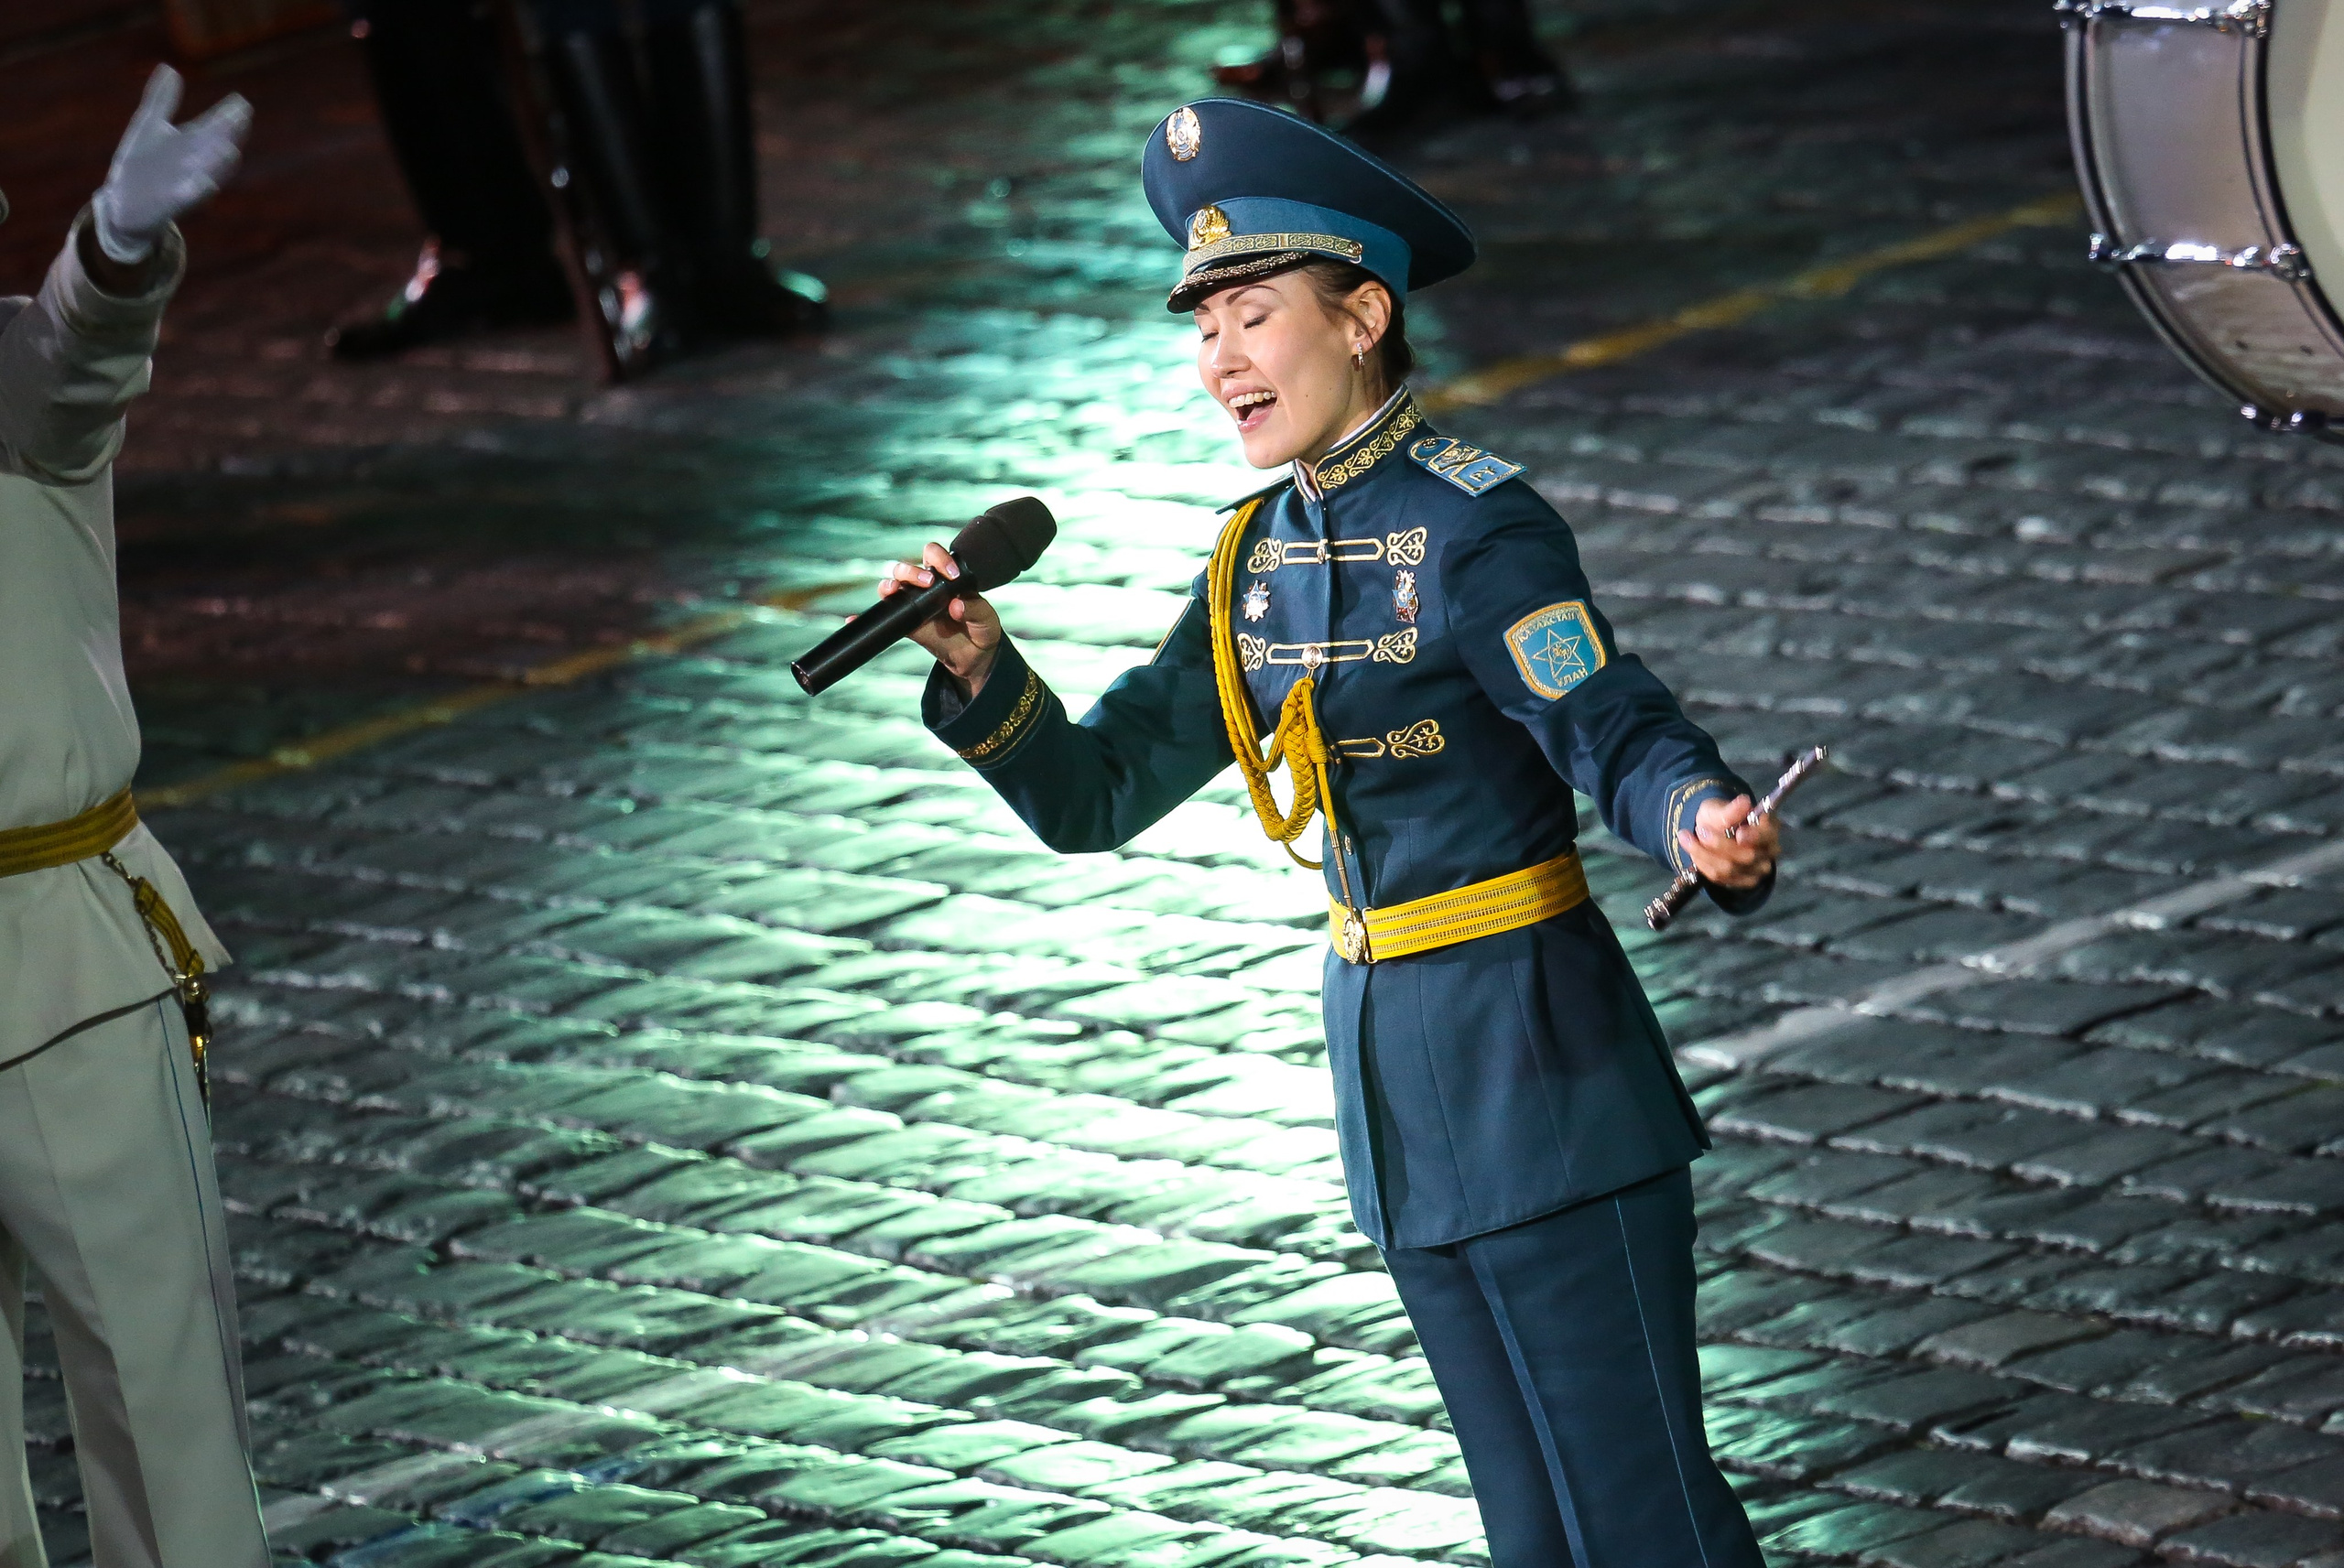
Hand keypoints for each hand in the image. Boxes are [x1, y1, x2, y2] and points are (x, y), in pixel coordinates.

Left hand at [93, 66, 251, 263]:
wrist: (124, 203)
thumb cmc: (141, 164)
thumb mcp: (148, 125)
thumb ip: (162, 100)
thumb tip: (170, 68)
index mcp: (190, 143)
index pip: (213, 126)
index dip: (227, 115)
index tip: (240, 102)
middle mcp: (194, 163)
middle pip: (215, 147)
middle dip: (228, 136)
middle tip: (241, 120)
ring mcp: (186, 184)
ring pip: (208, 174)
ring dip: (219, 164)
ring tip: (230, 150)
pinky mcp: (172, 204)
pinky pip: (188, 199)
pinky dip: (198, 192)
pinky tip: (205, 183)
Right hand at [880, 540, 1001, 696]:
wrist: (974, 658)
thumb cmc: (981, 631)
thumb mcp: (987, 621)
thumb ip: (976, 610)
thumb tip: (956, 604)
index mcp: (946, 578)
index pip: (934, 555)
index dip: (939, 558)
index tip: (951, 575)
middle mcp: (926, 587)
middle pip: (907, 568)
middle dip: (912, 571)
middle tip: (928, 584)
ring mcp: (913, 605)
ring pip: (893, 586)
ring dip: (889, 585)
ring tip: (894, 591)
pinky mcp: (906, 624)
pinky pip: (884, 618)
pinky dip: (866, 618)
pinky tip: (853, 619)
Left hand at [1680, 795, 1778, 889]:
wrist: (1709, 831)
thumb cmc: (1719, 817)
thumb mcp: (1719, 808)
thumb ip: (1731, 810)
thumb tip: (1745, 802)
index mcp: (1769, 828)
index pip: (1767, 835)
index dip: (1754, 836)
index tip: (1739, 834)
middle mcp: (1768, 851)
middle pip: (1748, 856)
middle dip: (1720, 845)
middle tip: (1700, 830)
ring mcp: (1757, 869)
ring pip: (1730, 869)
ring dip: (1704, 854)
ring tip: (1686, 838)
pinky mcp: (1743, 881)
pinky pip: (1720, 877)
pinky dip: (1703, 864)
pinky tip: (1693, 851)